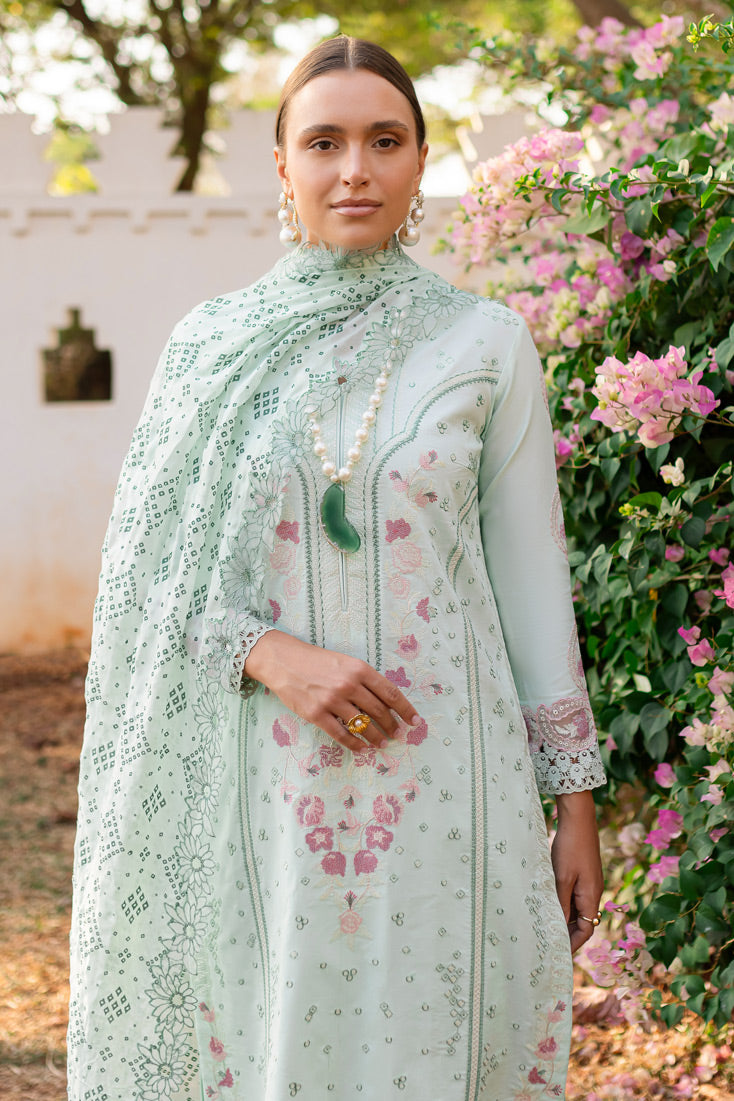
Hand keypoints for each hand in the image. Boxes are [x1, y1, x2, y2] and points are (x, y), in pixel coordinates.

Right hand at [244, 629, 422, 751]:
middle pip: (379, 711)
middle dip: (392, 726)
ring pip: (362, 725)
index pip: (390, 693)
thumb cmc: (316, 660)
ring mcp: (332, 700)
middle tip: (397, 734)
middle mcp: (348, 685)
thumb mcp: (345, 662)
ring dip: (375, 737)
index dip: (405, 709)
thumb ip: (364, 679)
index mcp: (359, 669)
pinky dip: (354, 744)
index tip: (415, 721)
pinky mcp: (316, 714)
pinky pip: (341, 735)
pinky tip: (361, 748)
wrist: (283, 661)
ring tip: (381, 743)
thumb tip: (385, 702)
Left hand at [551, 789, 603, 953]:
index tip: (558, 953)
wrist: (578, 819)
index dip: (573, 943)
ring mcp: (589, 881)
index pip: (586, 930)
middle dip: (568, 934)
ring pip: (577, 908)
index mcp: (591, 896)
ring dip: (564, 918)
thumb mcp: (562, 878)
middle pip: (583, 921)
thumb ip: (561, 903)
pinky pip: (574, 895)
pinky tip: (548, 902)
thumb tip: (560, 928)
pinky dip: (563, 903)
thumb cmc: (570, 847)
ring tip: (545, 926)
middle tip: (548, 943)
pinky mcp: (582, 872)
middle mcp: (593, 891)